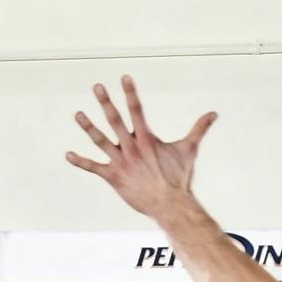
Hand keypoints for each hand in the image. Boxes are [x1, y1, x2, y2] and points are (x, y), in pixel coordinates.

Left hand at [66, 75, 217, 220]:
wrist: (170, 204)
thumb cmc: (179, 177)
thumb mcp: (189, 149)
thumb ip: (199, 129)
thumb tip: (214, 113)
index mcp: (147, 138)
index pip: (137, 110)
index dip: (130, 93)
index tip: (123, 78)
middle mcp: (132, 147)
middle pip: (116, 120)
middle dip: (106, 103)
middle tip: (97, 87)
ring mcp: (121, 161)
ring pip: (101, 141)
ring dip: (88, 127)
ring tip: (77, 114)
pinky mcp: (113, 177)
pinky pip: (94, 167)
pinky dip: (80, 162)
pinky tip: (67, 155)